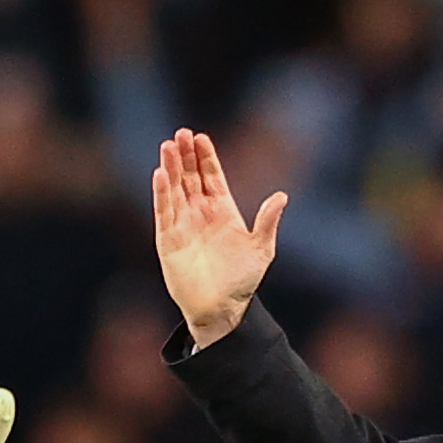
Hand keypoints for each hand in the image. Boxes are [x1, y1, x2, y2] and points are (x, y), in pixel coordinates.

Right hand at [152, 128, 284, 349]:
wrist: (221, 309)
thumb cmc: (242, 281)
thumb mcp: (261, 249)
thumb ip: (267, 222)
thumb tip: (282, 196)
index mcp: (222, 211)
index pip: (211, 177)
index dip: (206, 157)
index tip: (201, 137)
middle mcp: (200, 214)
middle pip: (190, 177)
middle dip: (186, 155)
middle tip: (181, 133)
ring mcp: (183, 225)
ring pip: (175, 189)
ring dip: (171, 167)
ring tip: (168, 145)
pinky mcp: (168, 240)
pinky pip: (164, 212)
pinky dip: (162, 193)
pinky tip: (160, 174)